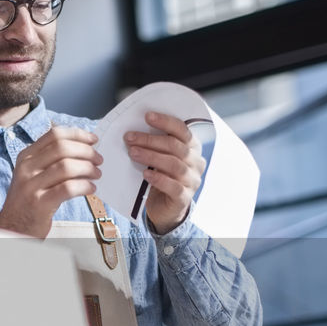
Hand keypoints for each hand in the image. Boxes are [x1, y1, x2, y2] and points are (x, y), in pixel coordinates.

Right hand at [0, 125, 101, 238]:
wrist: (12, 227)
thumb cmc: (29, 200)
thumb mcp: (33, 174)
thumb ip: (51, 160)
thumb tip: (83, 148)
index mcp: (26, 156)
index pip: (54, 135)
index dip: (78, 134)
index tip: (93, 139)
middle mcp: (26, 168)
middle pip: (62, 148)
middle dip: (86, 151)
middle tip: (98, 160)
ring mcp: (31, 186)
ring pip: (66, 167)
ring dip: (88, 169)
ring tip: (96, 175)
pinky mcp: (39, 203)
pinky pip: (68, 188)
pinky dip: (84, 186)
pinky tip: (90, 189)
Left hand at [125, 111, 205, 233]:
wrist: (165, 209)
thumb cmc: (161, 177)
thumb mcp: (159, 158)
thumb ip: (155, 145)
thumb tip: (135, 129)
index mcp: (192, 148)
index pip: (182, 130)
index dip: (165, 122)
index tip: (147, 116)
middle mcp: (196, 163)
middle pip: (175, 147)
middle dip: (150, 140)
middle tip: (130, 138)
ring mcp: (192, 181)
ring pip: (174, 165)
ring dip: (151, 157)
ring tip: (133, 153)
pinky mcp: (184, 198)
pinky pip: (174, 187)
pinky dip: (159, 179)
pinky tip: (145, 174)